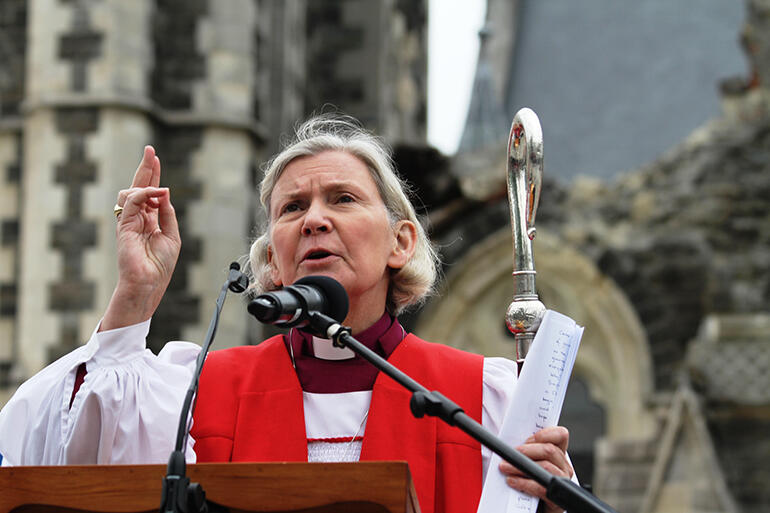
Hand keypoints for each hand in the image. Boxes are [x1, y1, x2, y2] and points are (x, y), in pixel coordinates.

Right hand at [101, 146, 180, 330]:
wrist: (148, 282)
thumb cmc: (160, 265)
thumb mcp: (172, 235)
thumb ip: (167, 213)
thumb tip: (165, 191)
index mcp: (150, 220)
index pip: (151, 193)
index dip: (153, 175)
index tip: (154, 157)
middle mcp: (138, 218)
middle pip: (139, 187)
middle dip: (145, 168)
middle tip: (150, 150)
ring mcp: (129, 221)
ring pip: (132, 192)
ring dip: (147, 184)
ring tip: (160, 189)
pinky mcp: (123, 225)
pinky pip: (131, 201)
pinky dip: (144, 193)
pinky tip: (156, 192)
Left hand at [499, 426, 572, 512]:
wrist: (533, 508)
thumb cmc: (530, 482)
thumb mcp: (530, 463)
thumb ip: (527, 451)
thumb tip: (510, 443)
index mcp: (558, 454)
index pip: (561, 436)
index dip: (547, 433)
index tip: (530, 437)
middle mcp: (563, 467)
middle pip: (550, 450)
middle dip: (527, 450)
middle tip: (510, 454)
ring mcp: (562, 482)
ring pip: (545, 467)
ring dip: (520, 466)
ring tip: (505, 467)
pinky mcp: (556, 499)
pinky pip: (541, 487)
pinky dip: (524, 483)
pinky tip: (512, 481)